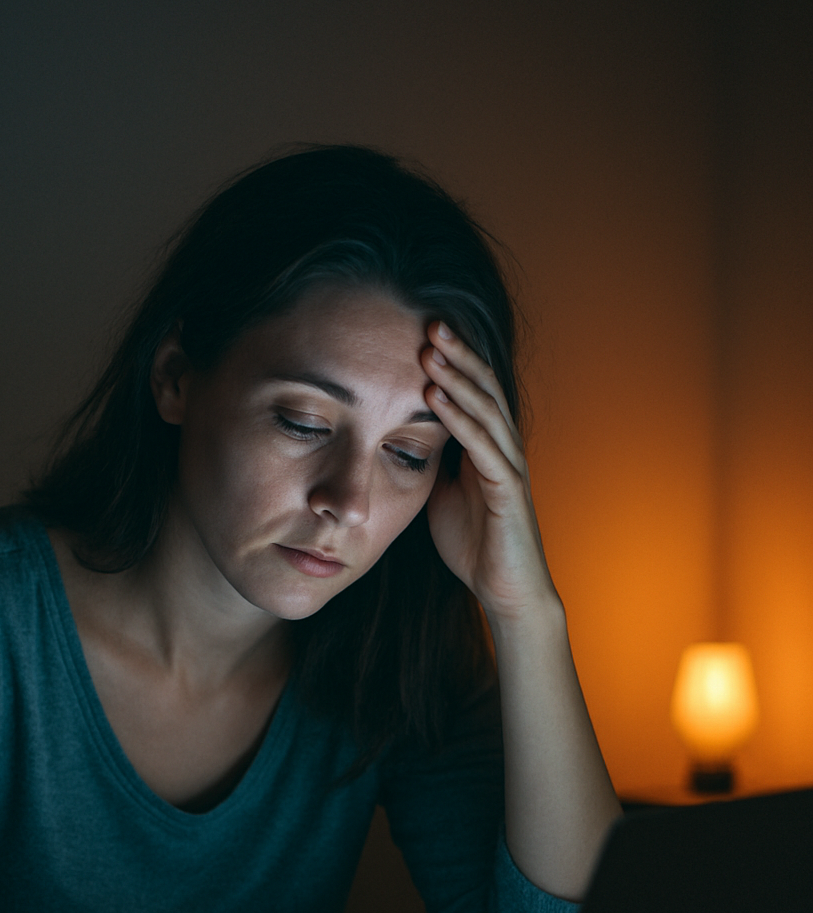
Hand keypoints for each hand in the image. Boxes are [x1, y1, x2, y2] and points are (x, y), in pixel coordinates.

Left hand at [421, 321, 558, 626]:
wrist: (505, 591)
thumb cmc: (475, 546)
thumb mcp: (441, 496)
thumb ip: (431, 466)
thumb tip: (403, 442)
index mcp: (488, 448)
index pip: (473, 393)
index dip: (453, 362)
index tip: (422, 333)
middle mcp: (503, 449)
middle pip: (483, 388)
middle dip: (457, 354)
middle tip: (430, 320)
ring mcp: (509, 466)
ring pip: (485, 409)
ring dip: (457, 377)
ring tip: (430, 348)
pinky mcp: (508, 490)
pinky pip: (481, 446)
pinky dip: (458, 418)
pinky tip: (435, 397)